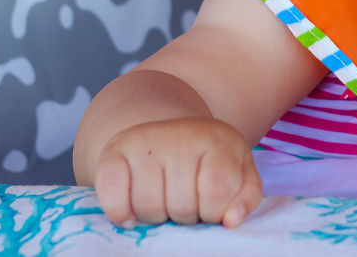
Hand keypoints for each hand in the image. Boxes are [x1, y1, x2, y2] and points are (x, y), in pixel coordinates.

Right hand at [93, 116, 262, 227]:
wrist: (173, 134)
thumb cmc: (211, 162)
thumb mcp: (239, 172)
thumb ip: (246, 196)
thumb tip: (231, 221)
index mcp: (218, 140)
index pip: (217, 189)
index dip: (213, 211)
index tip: (210, 210)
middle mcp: (181, 134)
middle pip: (181, 203)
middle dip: (186, 216)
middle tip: (186, 205)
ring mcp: (145, 140)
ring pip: (148, 206)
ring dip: (157, 218)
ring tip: (165, 204)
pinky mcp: (114, 150)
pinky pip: (111, 195)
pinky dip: (120, 213)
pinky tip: (132, 214)